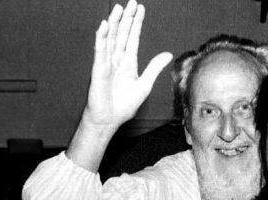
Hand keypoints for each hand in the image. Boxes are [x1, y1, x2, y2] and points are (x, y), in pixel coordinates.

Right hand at [84, 0, 172, 130]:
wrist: (111, 119)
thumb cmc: (125, 105)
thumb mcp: (144, 85)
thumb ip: (154, 68)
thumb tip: (168, 54)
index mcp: (128, 63)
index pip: (132, 38)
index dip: (136, 23)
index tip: (140, 8)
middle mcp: (117, 60)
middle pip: (122, 34)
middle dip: (127, 18)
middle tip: (132, 2)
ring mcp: (107, 63)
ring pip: (111, 38)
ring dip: (115, 23)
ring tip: (119, 8)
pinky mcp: (99, 69)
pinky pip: (100, 50)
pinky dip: (102, 38)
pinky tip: (105, 25)